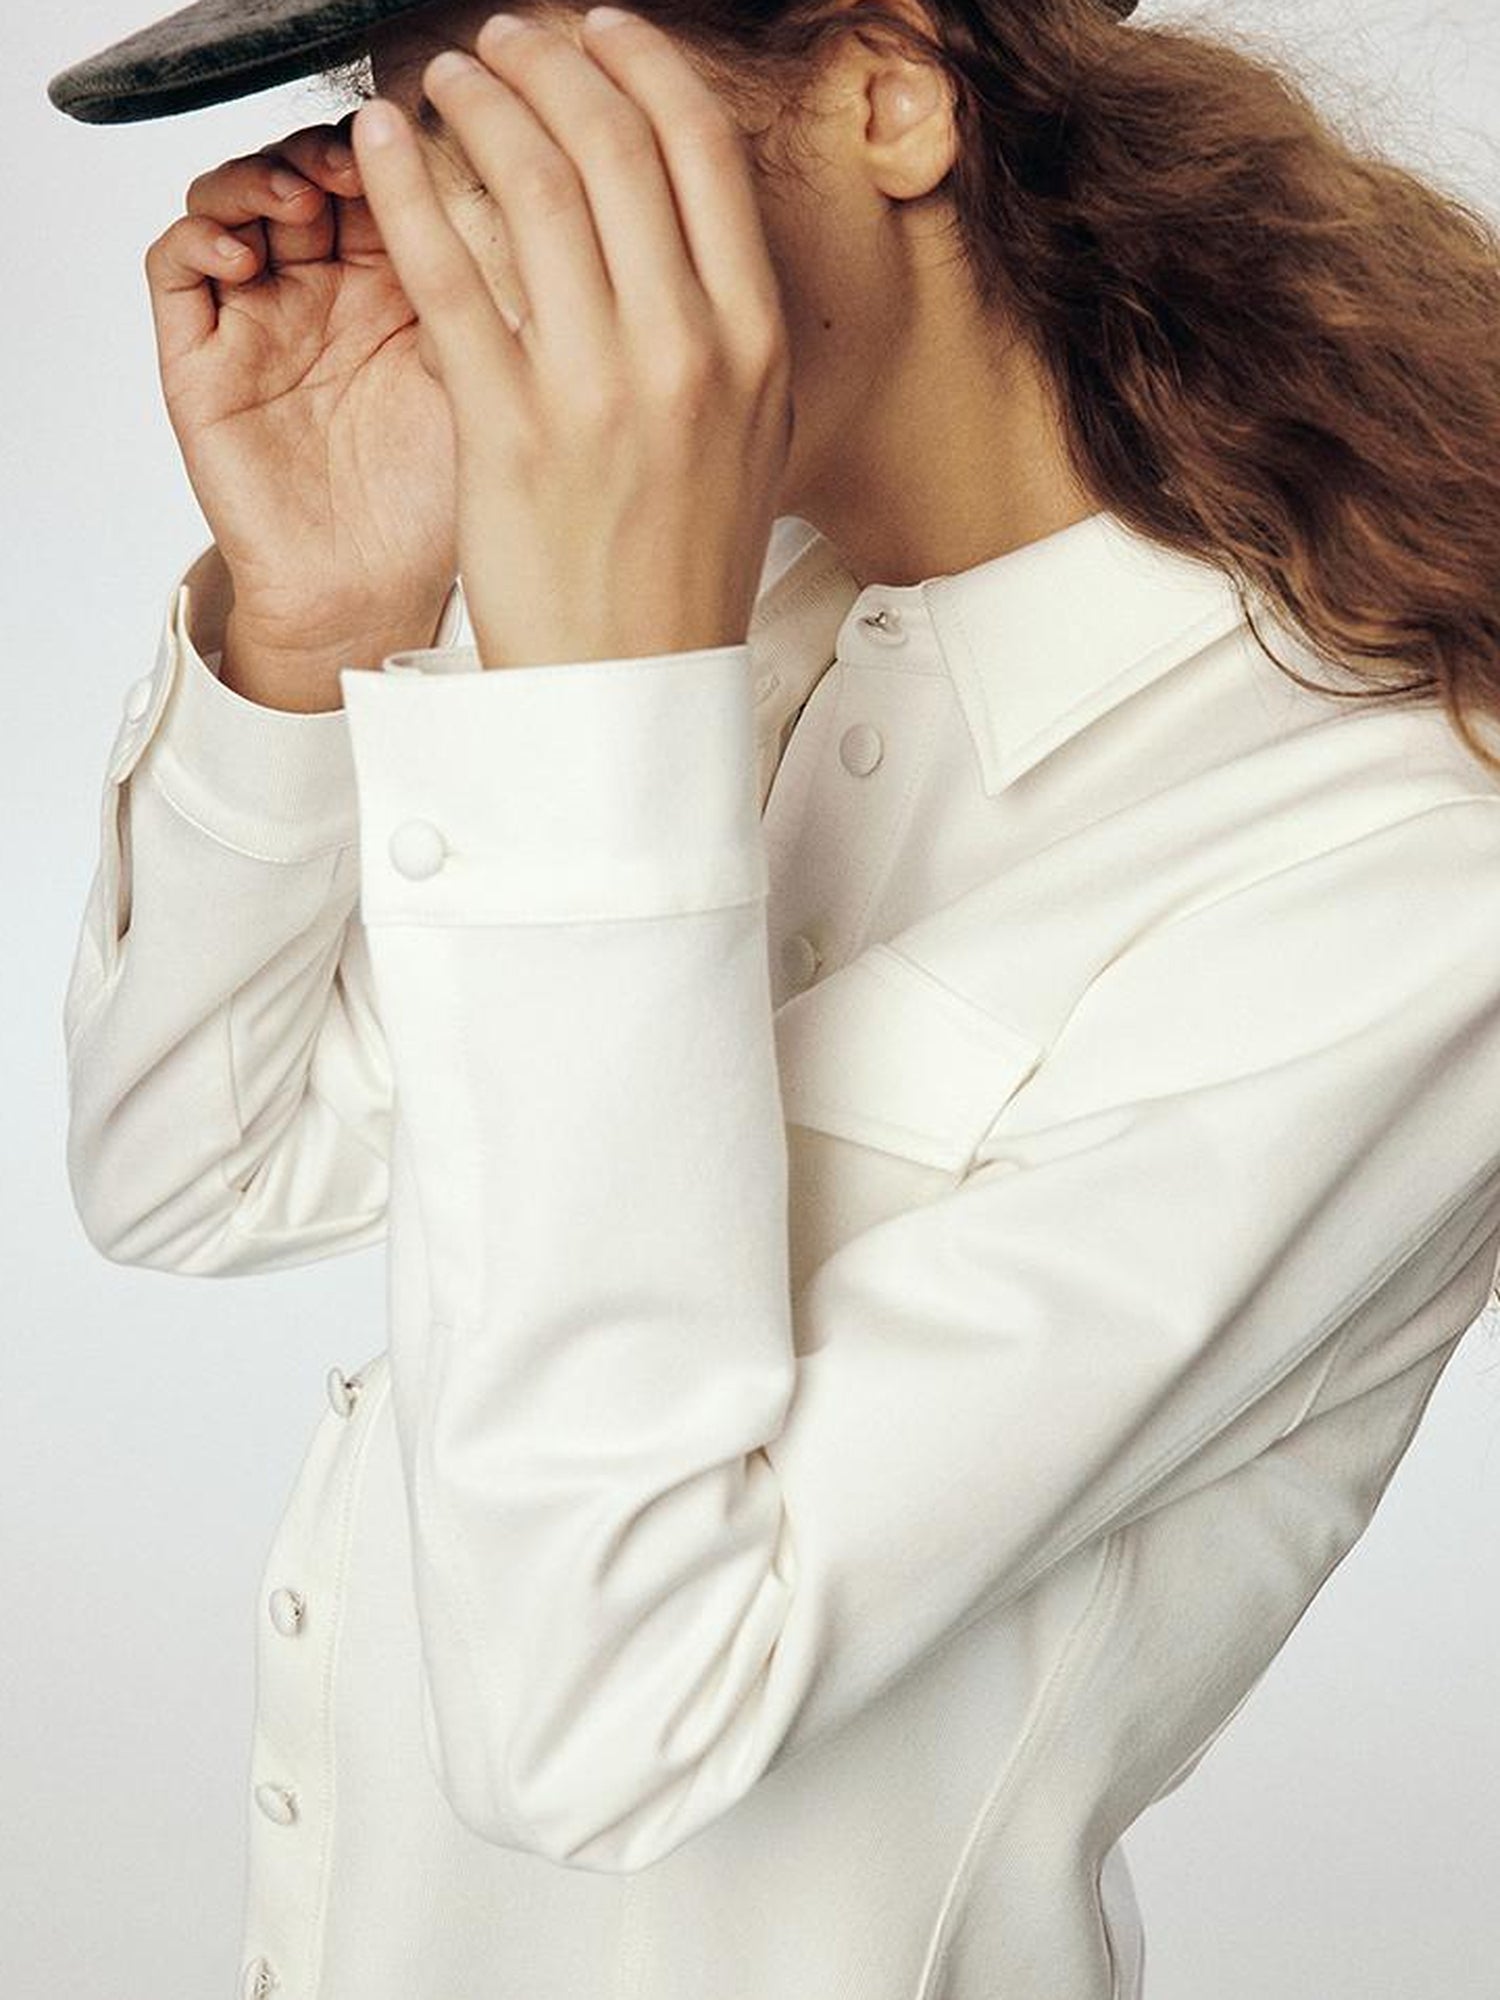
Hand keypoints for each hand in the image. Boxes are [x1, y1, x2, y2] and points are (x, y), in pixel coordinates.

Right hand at [144, 115, 458, 654]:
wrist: (372, 596)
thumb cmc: (434, 507)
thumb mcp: (482, 386)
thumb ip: (479, 295)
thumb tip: (497, 195)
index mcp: (396, 289)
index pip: (378, 180)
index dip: (389, 153)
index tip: (417, 150)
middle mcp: (324, 294)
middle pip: (301, 173)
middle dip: (324, 154)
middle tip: (355, 164)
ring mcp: (257, 320)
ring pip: (231, 200)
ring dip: (256, 180)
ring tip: (298, 199)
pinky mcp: (200, 359)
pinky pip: (176, 269)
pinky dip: (199, 239)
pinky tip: (246, 256)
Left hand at [349, 6, 792, 670]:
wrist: (630, 684)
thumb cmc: (681, 569)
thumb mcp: (750, 438)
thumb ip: (725, 326)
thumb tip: (684, 221)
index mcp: (753, 342)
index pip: (699, 151)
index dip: (641, 64)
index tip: (599, 32)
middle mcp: (684, 349)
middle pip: (611, 144)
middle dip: (547, 61)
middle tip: (503, 41)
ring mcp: (595, 387)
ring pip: (529, 185)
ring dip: (476, 103)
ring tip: (444, 79)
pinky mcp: (507, 427)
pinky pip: (447, 271)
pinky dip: (407, 187)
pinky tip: (382, 143)